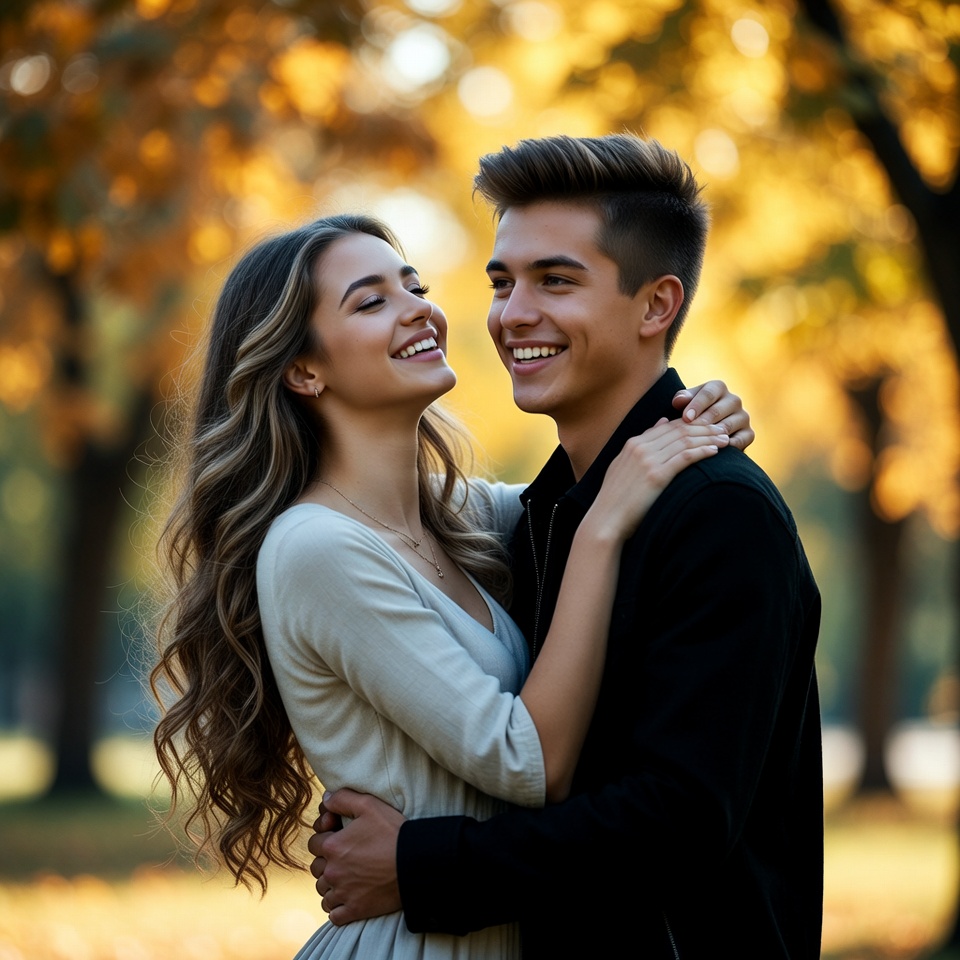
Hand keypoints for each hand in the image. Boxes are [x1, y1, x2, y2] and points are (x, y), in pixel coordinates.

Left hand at [307, 788, 405, 925]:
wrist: (415, 862)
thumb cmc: (393, 832)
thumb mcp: (369, 805)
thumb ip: (343, 798)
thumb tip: (326, 799)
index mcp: (333, 847)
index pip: (314, 844)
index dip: (324, 838)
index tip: (338, 837)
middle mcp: (333, 872)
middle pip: (316, 869)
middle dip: (326, 862)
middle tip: (344, 857)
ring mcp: (343, 893)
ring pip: (323, 892)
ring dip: (331, 885)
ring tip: (346, 877)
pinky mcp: (355, 910)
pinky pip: (334, 914)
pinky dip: (337, 907)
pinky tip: (348, 897)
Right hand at [588, 418, 726, 540]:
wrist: (606, 520)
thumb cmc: (616, 499)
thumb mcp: (624, 466)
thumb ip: (643, 445)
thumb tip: (661, 422)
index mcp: (632, 444)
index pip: (668, 426)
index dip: (691, 423)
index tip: (708, 426)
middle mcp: (640, 448)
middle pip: (679, 430)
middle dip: (705, 427)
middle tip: (723, 428)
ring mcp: (648, 460)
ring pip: (685, 441)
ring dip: (708, 437)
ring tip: (725, 439)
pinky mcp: (656, 475)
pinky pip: (685, 457)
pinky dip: (702, 451)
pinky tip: (715, 451)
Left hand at [673, 380, 753, 449]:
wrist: (707, 435)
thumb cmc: (692, 415)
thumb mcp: (686, 404)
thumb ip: (682, 399)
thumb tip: (679, 400)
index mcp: (718, 388)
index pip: (708, 393)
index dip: (696, 405)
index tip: (686, 418)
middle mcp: (734, 400)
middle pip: (717, 410)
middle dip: (702, 422)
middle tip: (690, 432)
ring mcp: (743, 417)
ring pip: (727, 426)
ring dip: (713, 435)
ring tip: (700, 442)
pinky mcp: (749, 434)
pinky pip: (740, 440)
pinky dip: (727, 446)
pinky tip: (714, 450)